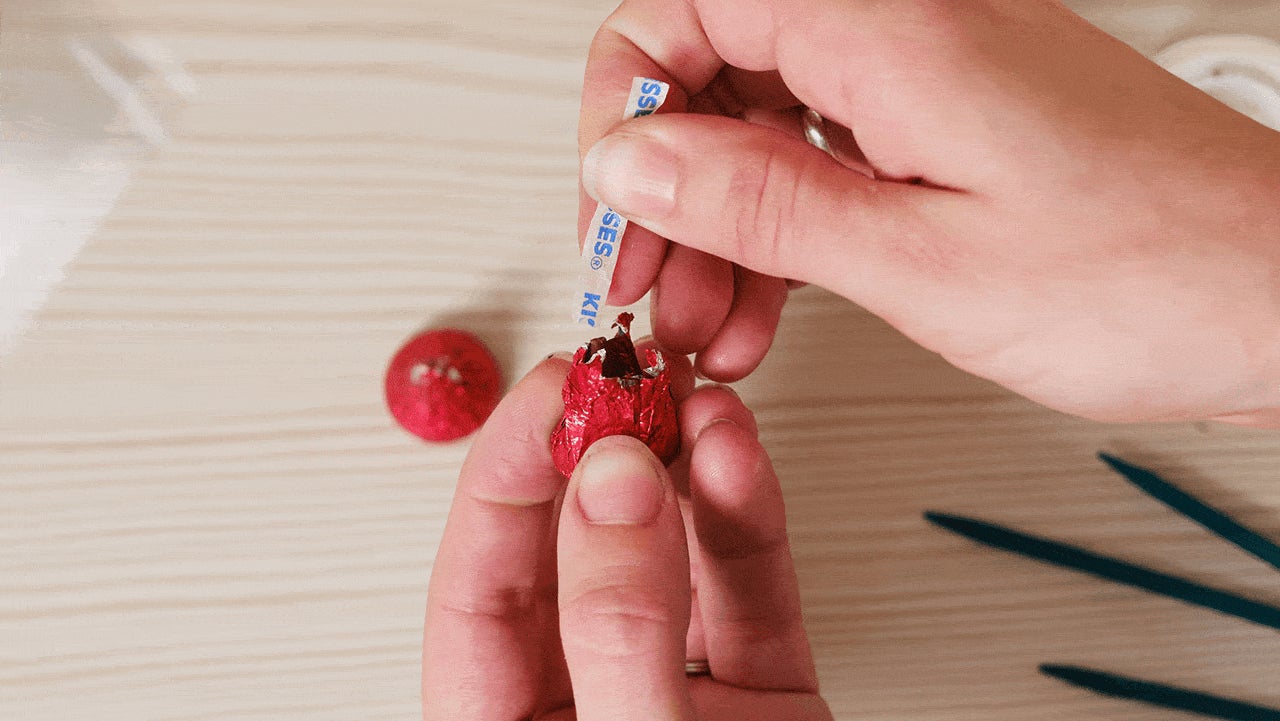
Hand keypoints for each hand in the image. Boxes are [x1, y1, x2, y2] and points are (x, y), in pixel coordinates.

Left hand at [422, 354, 831, 720]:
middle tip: (630, 379)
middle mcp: (587, 694)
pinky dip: (749, 518)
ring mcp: (677, 689)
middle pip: (575, 550)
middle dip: (604, 452)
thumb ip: (617, 627)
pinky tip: (738, 457)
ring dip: (686, 469)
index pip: (479, 578)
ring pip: (670, 556)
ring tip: (698, 404)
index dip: (510, 468)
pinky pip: (749, 592)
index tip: (552, 389)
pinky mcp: (764, 693)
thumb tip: (613, 483)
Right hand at [577, 0, 1279, 424]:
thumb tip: (633, 164)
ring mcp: (925, 77)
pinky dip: (784, 236)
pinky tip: (766, 309)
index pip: (683, 8)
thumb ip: (759, 201)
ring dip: (719, 228)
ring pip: (763, 128)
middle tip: (648, 283)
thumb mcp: (918, 258)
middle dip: (664, 187)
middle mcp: (901, 27)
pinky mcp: (946, 128)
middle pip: (714, 71)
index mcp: (884, 25)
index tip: (617, 208)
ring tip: (707, 325)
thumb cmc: (1150, 272)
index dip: (626, 110)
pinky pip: (826, 162)